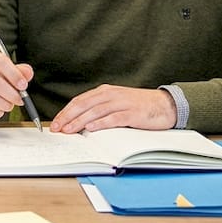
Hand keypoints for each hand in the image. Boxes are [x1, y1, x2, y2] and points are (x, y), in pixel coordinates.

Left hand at [50, 84, 175, 133]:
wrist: (165, 104)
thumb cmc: (139, 106)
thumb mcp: (116, 103)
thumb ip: (100, 110)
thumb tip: (80, 123)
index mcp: (105, 92)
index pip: (80, 101)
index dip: (66, 112)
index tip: (55, 123)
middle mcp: (111, 95)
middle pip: (84, 105)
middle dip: (68, 117)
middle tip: (57, 128)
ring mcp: (122, 103)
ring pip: (95, 111)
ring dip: (80, 121)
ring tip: (68, 130)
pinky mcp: (132, 113)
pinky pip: (114, 118)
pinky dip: (101, 123)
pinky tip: (91, 129)